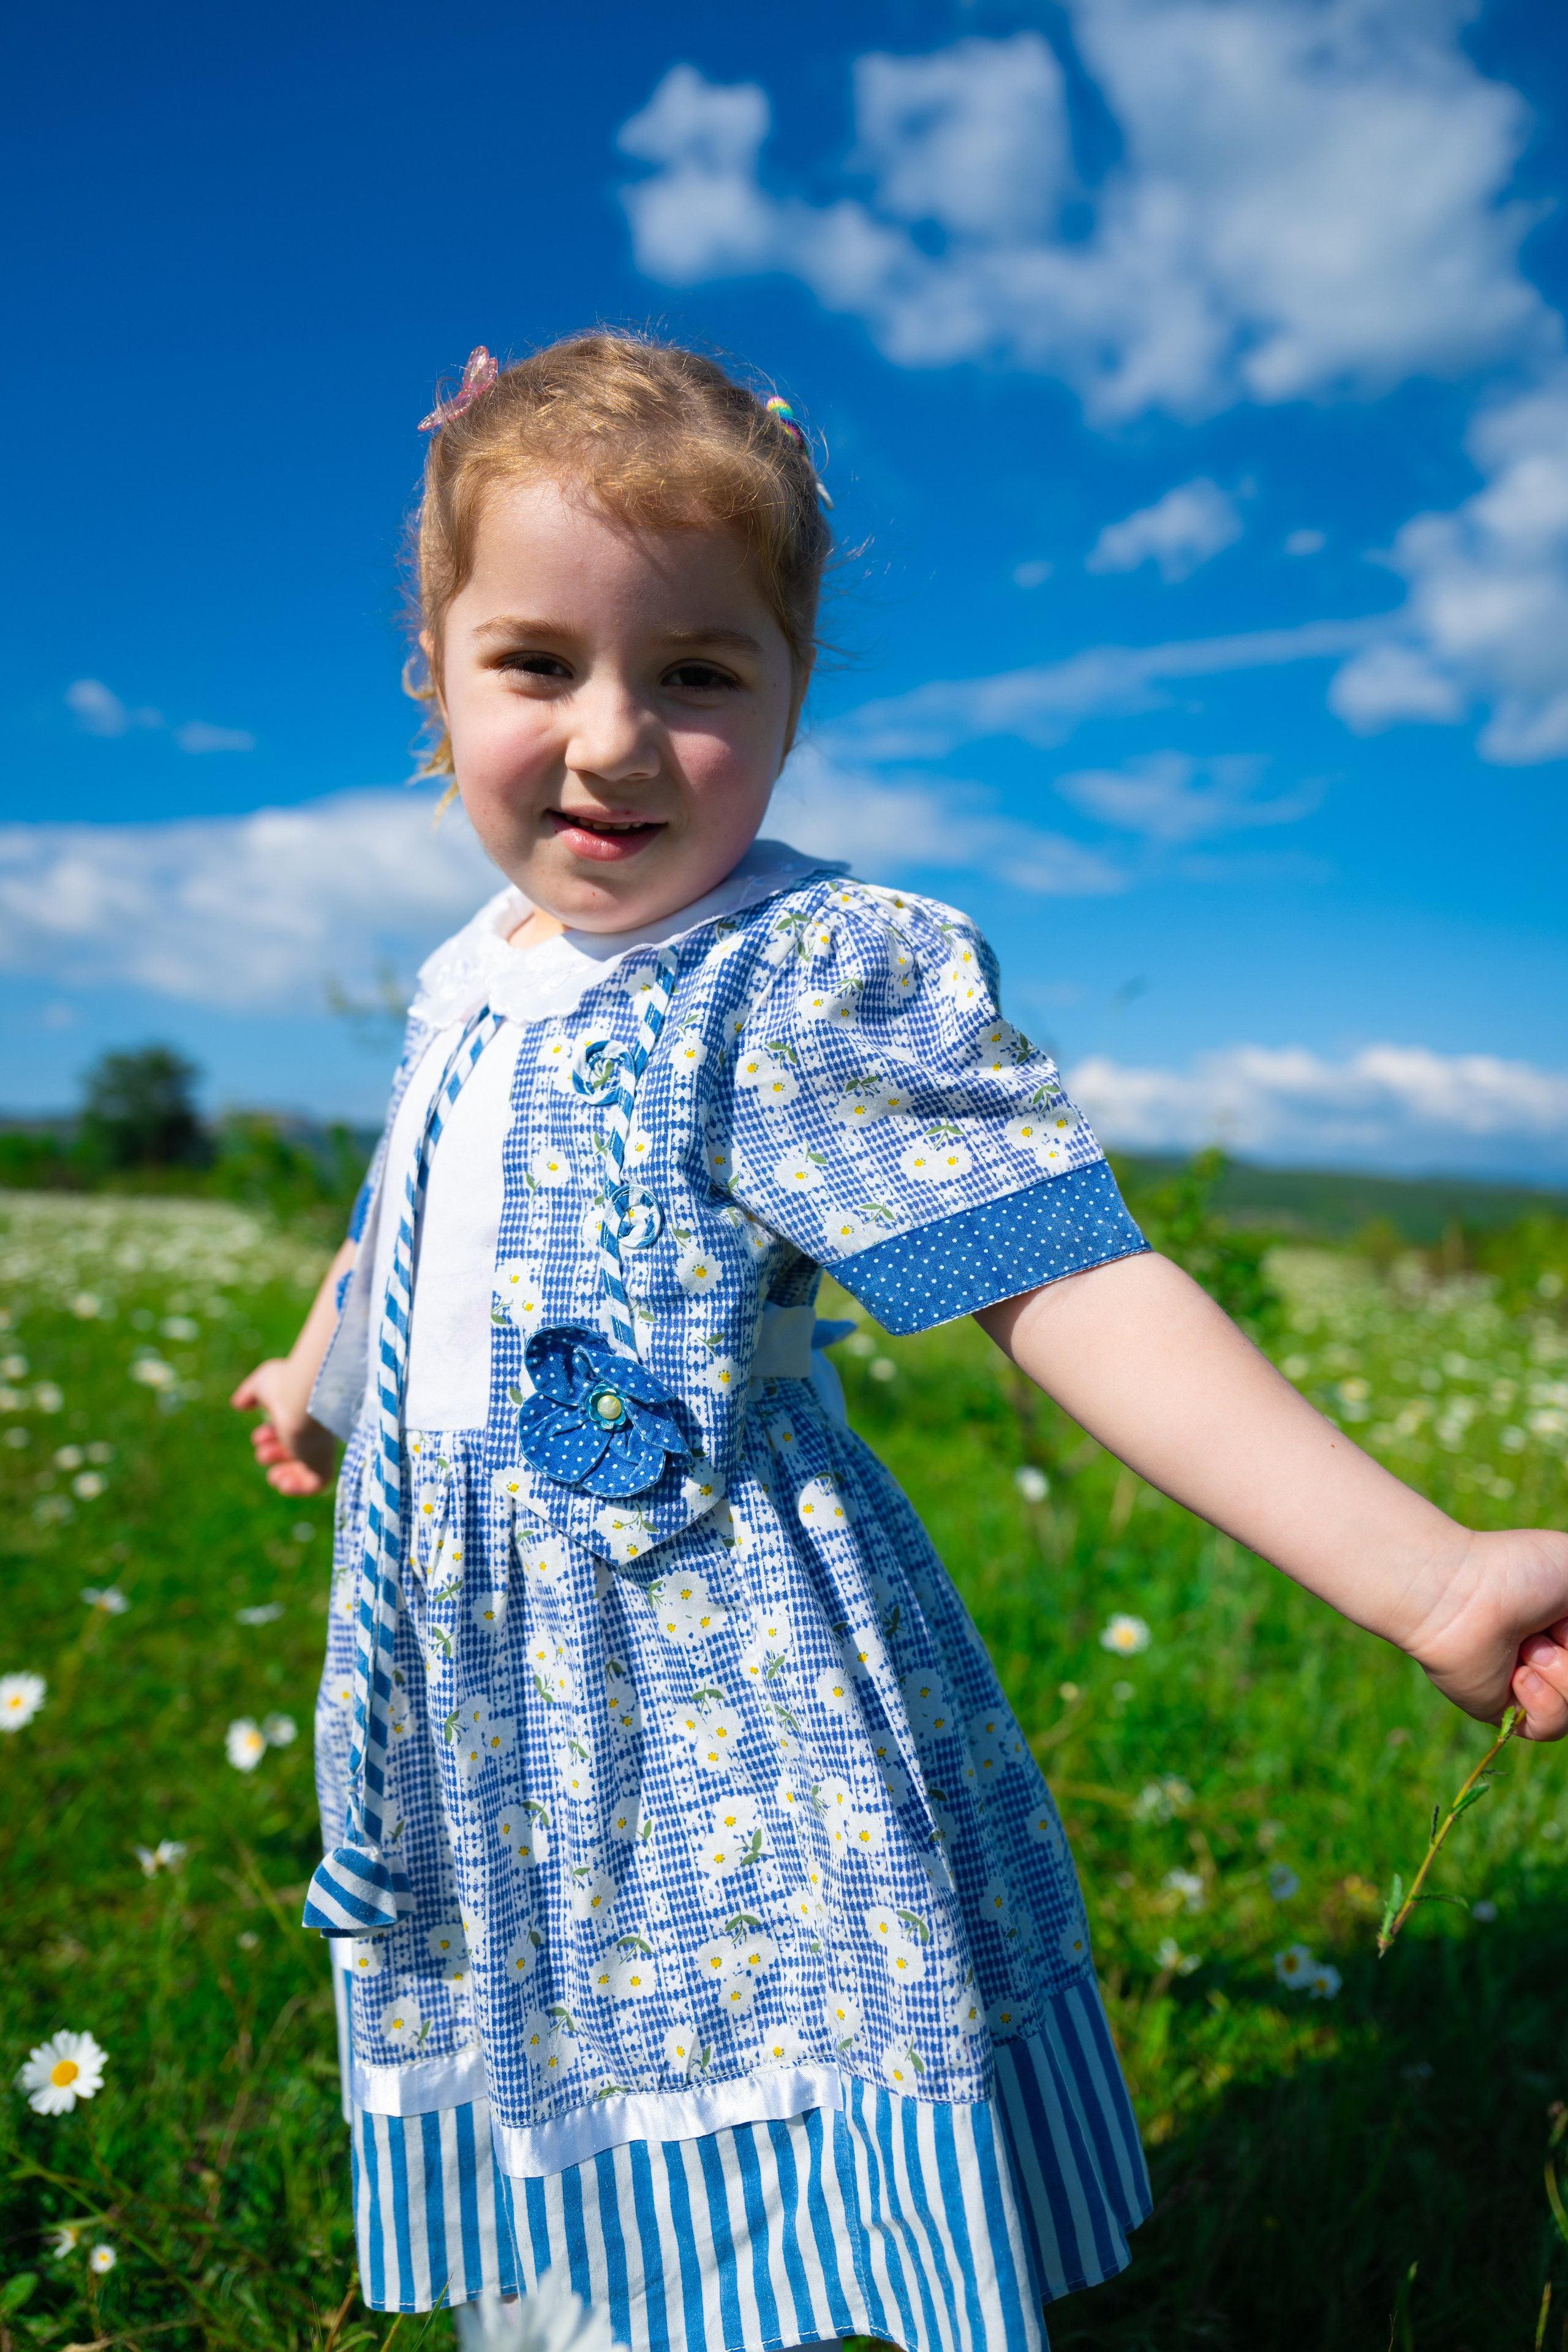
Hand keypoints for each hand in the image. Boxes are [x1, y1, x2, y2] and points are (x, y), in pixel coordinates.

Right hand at [230, 1357, 338, 1496]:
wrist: (304, 1396)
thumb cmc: (285, 1385)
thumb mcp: (262, 1384)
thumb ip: (251, 1393)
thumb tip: (239, 1403)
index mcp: (306, 1412)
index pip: (293, 1428)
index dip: (272, 1436)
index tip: (259, 1437)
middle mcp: (317, 1430)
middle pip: (299, 1448)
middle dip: (276, 1453)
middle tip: (263, 1452)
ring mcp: (322, 1447)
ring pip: (309, 1468)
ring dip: (286, 1474)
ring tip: (274, 1477)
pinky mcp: (325, 1463)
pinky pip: (318, 1484)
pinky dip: (299, 1488)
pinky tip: (282, 1483)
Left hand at [1406, 1526, 1567, 1739]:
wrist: (1461, 1595)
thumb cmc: (1521, 1571)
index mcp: (1567, 1623)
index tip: (1563, 1624)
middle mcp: (1555, 1654)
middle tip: (1550, 1628)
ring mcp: (1532, 1685)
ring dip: (1562, 1672)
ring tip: (1528, 1645)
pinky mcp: (1507, 1711)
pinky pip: (1551, 1727)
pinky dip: (1544, 1701)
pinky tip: (1517, 1674)